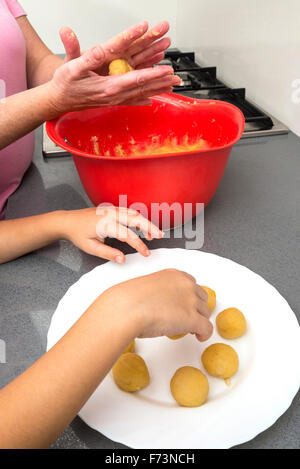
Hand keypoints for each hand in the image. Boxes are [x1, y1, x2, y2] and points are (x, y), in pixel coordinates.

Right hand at [48, 22, 179, 112]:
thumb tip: (101, 51)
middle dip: (161, 81)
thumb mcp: (72, 67)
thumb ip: (87, 58)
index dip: (152, 73)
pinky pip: (132, 102)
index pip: (135, 79)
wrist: (58, 100)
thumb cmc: (64, 84)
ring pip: (141, 95)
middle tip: (177, 77)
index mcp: (108, 86)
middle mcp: (114, 95)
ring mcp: (114, 100)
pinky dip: (144, 100)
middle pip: (142, 88)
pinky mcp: (111, 102)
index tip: (166, 69)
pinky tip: (152, 101)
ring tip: (172, 86)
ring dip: (157, 90)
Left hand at [61, 206, 163, 262]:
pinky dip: (138, 218)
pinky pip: (129, 211)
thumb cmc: (78, 234)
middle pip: (135, 218)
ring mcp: (112, 209)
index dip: (139, 245)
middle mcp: (110, 214)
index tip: (146, 253)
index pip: (128, 235)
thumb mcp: (91, 248)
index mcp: (105, 224)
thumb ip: (108, 253)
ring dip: (145, 222)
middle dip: (150, 227)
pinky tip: (142, 227)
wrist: (68, 221)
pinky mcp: (112, 208)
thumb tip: (122, 259)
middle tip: (160, 236)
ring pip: (134, 213)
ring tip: (153, 235)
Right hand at [100, 269, 212, 341]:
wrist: (126, 309)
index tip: (185, 304)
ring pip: (205, 313)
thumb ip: (159, 291)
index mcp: (174, 275)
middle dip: (196, 308)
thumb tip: (159, 303)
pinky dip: (204, 334)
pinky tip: (198, 337)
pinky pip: (207, 328)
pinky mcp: (192, 319)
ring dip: (199, 321)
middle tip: (187, 317)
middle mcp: (186, 285)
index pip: (192, 284)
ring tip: (190, 329)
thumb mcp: (146, 287)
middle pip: (201, 298)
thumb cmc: (129, 300)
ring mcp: (191, 301)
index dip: (190, 297)